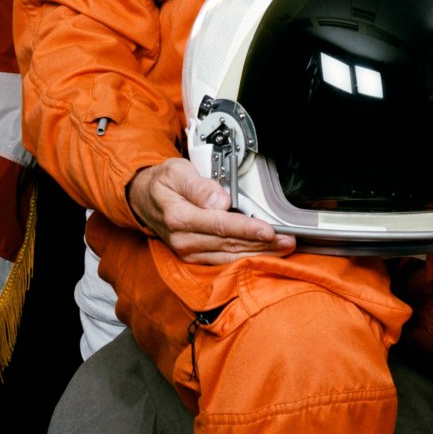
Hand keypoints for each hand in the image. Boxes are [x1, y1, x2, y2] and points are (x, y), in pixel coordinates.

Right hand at [127, 159, 294, 264]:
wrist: (144, 199)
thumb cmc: (163, 183)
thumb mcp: (176, 172)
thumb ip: (198, 185)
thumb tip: (219, 200)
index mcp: (179, 216)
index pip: (219, 225)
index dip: (246, 228)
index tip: (268, 230)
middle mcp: (183, 239)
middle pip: (229, 244)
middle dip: (261, 244)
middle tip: (287, 241)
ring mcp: (188, 250)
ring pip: (229, 256)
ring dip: (258, 253)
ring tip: (283, 248)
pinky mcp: (194, 256)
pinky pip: (222, 261)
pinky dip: (245, 259)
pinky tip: (264, 255)